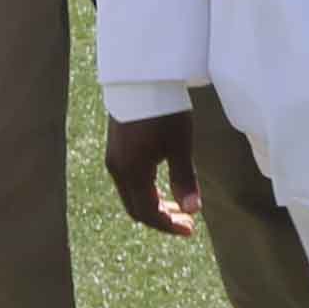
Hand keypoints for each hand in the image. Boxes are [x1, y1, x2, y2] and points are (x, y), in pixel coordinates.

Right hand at [103, 108, 205, 236]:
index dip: (169, 225)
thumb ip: (184, 180)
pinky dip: (146, 191)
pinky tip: (163, 187)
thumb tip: (193, 211)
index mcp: (132, 172)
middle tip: (187, 221)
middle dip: (162, 218)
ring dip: (154, 205)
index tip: (190, 230)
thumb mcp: (179, 145)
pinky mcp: (116, 148)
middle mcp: (118, 169)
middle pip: (137, 208)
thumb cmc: (164, 110)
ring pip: (132, 195)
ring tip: (179, 206)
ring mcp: (114, 159)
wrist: (141, 77)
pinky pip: (128, 182)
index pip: (148, 213)